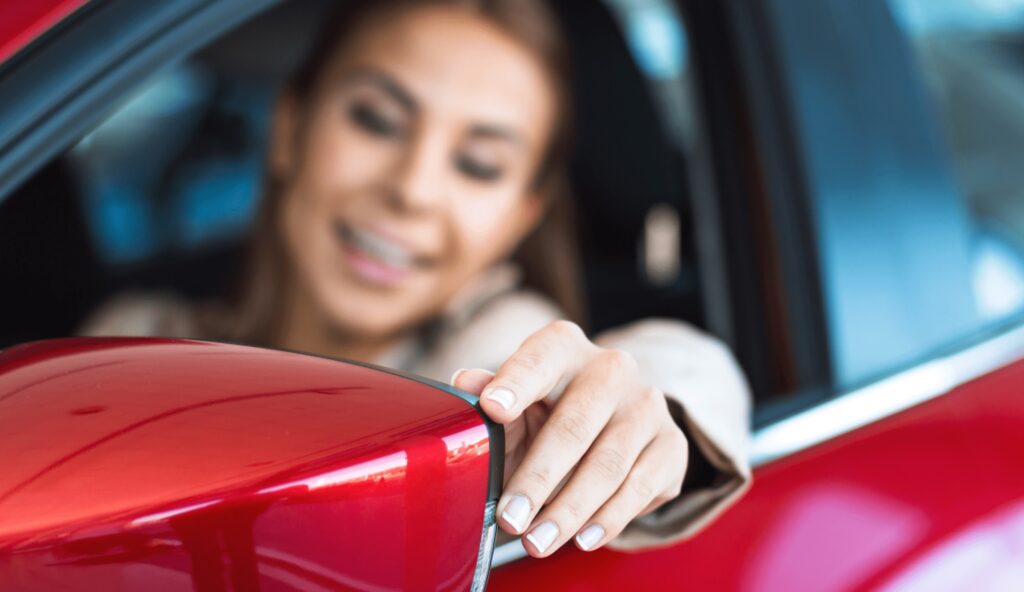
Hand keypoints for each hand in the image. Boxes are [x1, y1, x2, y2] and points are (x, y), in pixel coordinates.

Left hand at [451, 320, 687, 556]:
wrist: (613, 426)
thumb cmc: (550, 412)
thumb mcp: (516, 403)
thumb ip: (489, 393)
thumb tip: (464, 383)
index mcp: (564, 347)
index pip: (539, 359)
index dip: (516, 383)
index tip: (493, 409)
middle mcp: (612, 368)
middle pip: (573, 425)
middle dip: (538, 478)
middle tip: (510, 518)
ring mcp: (647, 405)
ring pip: (607, 464)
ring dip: (569, 510)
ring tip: (538, 540)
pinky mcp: (672, 444)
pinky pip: (640, 487)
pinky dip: (608, 519)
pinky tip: (583, 538)